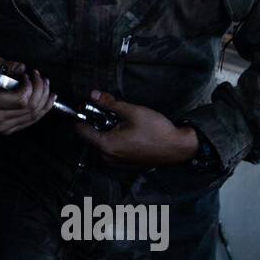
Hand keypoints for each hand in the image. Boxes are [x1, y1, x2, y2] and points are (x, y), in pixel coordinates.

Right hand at [0, 57, 56, 135]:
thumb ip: (6, 66)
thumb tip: (23, 68)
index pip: (21, 100)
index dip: (30, 87)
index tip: (28, 75)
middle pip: (29, 109)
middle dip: (41, 90)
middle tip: (41, 77)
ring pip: (32, 116)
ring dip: (44, 100)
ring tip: (46, 85)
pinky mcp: (5, 130)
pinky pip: (29, 122)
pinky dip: (42, 110)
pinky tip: (48, 99)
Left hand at [72, 91, 199, 165]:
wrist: (178, 148)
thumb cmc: (156, 130)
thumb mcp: (132, 112)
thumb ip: (110, 104)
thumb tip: (93, 95)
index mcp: (106, 145)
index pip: (81, 130)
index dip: (81, 116)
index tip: (86, 106)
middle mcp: (108, 157)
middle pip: (91, 137)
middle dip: (96, 123)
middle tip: (110, 112)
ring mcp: (116, 163)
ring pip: (101, 143)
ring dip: (106, 131)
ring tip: (122, 122)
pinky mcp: (124, 164)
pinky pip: (112, 150)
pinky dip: (114, 140)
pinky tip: (128, 132)